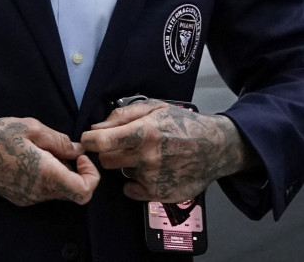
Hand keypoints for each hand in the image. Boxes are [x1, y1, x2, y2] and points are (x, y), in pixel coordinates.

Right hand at [0, 117, 99, 206]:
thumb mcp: (30, 127)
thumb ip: (58, 140)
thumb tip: (77, 149)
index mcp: (45, 174)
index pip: (84, 191)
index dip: (91, 174)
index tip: (79, 156)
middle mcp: (39, 192)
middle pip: (74, 191)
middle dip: (77, 170)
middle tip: (63, 149)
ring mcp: (29, 198)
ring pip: (59, 191)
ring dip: (61, 172)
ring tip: (44, 150)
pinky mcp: (20, 198)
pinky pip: (45, 191)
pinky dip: (48, 176)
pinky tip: (33, 158)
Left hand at [81, 100, 249, 202]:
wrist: (214, 148)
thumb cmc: (183, 124)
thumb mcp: (155, 108)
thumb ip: (123, 115)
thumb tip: (96, 127)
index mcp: (144, 133)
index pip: (101, 142)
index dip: (90, 140)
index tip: (89, 139)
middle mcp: (147, 157)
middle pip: (107, 160)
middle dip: (110, 152)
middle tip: (123, 145)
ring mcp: (153, 178)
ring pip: (121, 173)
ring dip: (128, 165)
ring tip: (147, 156)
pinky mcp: (158, 194)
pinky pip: (132, 190)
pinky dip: (136, 182)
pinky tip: (151, 171)